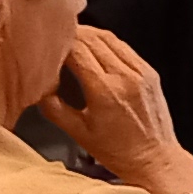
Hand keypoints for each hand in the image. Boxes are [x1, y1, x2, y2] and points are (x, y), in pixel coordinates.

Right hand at [41, 27, 192, 193]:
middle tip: (55, 36)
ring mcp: (141, 73)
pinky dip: (107, 43)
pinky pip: (125, 48)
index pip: (77, 50)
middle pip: (93, 39)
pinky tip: (96, 48)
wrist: (154, 159)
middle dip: (72, 34)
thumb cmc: (118, 151)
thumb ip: (54, 108)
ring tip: (73, 37)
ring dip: (90, 34)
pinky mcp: (150, 73)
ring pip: (110, 38)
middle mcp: (125, 77)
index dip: (59, 43)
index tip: (47, 44)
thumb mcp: (78, 133)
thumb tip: (38, 88)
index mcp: (105, 91)